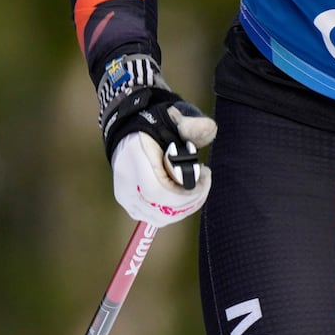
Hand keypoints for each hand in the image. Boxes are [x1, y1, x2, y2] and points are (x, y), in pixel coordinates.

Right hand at [96, 53, 216, 224]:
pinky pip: (154, 217)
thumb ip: (193, 125)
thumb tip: (208, 129)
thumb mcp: (176, 117)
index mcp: (135, 156)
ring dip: (185, 207)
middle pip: (160, 208)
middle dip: (191, 199)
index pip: (158, 191)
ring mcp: (125, 194)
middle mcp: (126, 180)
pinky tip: (183, 194)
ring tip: (195, 186)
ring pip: (159, 217)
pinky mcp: (128, 202)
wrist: (131, 128)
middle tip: (204, 179)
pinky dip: (174, 211)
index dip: (186, 192)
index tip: (204, 174)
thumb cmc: (157, 123)